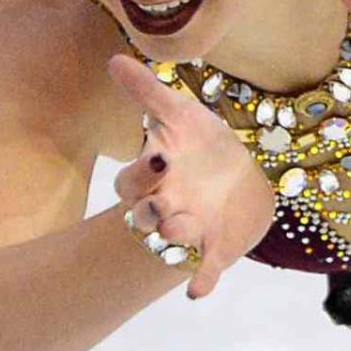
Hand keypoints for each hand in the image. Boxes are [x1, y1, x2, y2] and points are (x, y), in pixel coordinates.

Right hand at [106, 54, 276, 299]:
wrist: (238, 177)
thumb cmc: (198, 144)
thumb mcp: (178, 114)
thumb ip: (146, 92)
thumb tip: (113, 59)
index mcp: (152, 177)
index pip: (130, 182)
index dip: (139, 174)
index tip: (157, 156)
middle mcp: (164, 207)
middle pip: (143, 217)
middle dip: (150, 213)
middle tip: (161, 204)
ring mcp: (188, 230)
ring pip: (172, 242)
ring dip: (176, 239)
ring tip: (182, 230)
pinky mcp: (214, 249)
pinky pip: (202, 271)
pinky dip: (200, 280)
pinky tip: (198, 291)